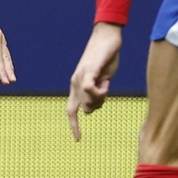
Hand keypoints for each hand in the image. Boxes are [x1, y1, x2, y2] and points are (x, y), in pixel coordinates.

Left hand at [67, 22, 121, 140]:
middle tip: (106, 88)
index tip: (78, 140)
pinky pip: (89, 88)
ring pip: (90, 101)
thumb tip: (95, 106)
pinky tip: (105, 83)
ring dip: (102, 96)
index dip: (74, 125)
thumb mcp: (102, 80)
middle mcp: (75, 83)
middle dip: (98, 104)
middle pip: (86, 108)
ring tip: (106, 78)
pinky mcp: (89, 70)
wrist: (107, 38)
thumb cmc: (106, 58)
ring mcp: (81, 77)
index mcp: (77, 85)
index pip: (71, 110)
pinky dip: (99, 90)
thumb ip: (97, 93)